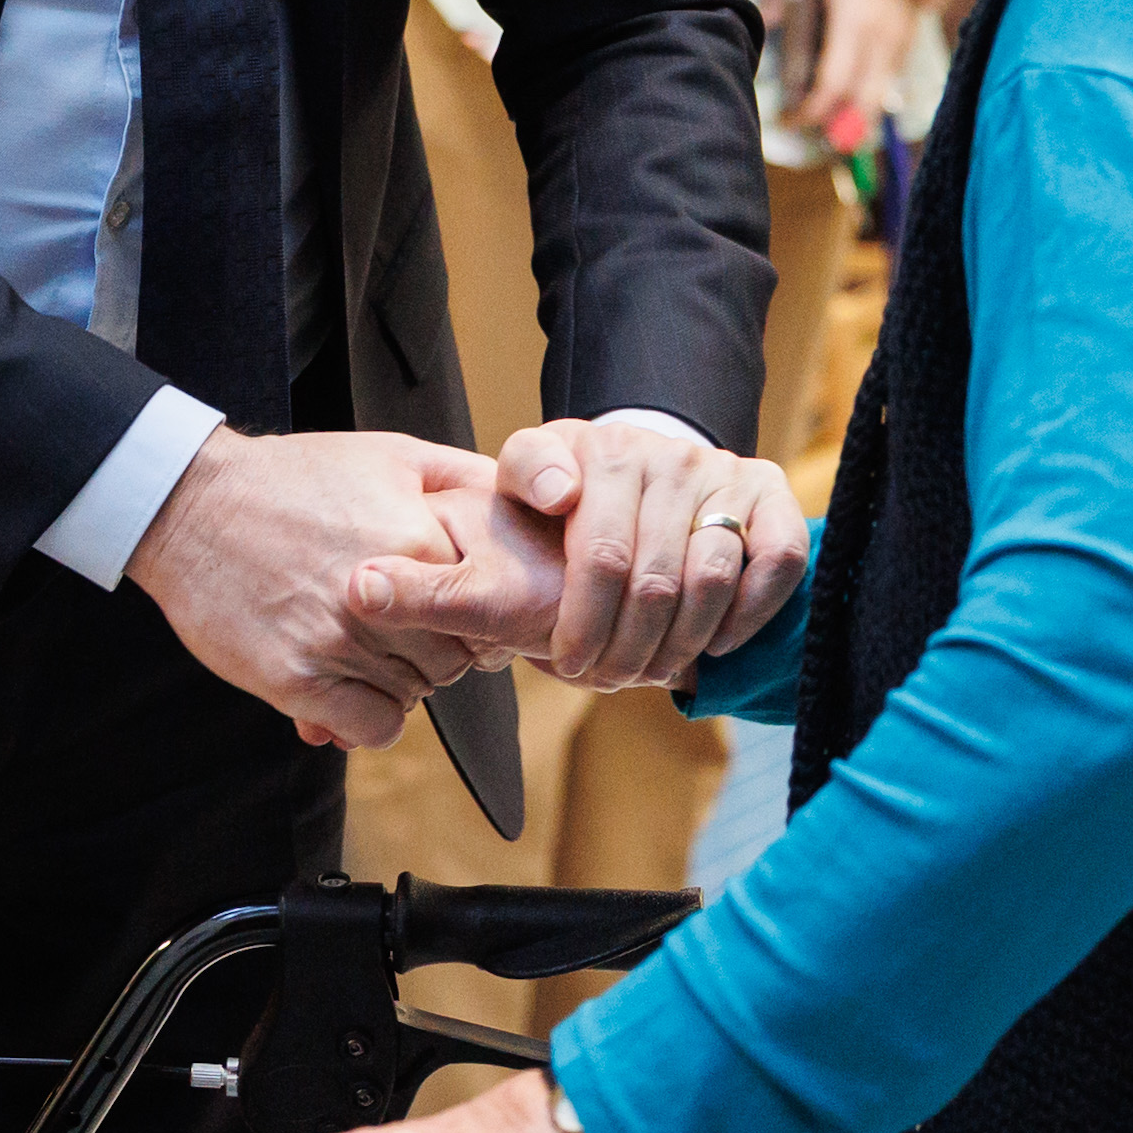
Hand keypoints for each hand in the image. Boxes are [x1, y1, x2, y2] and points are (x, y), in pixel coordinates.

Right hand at [128, 428, 487, 749]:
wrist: (193, 505)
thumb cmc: (292, 478)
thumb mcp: (390, 454)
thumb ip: (463, 477)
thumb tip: (520, 500)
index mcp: (418, 542)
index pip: (486, 612)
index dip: (472, 617)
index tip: (448, 613)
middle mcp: (384, 598)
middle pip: (454, 662)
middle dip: (437, 653)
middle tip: (404, 634)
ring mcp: (337, 642)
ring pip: (414, 697)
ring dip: (399, 683)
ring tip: (368, 650)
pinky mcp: (294, 679)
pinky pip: (372, 727)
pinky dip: (369, 717)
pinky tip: (350, 685)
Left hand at [364, 416, 805, 691]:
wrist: (654, 468)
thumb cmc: (565, 518)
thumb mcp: (495, 527)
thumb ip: (435, 570)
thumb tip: (362, 592)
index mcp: (583, 452)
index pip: (586, 552)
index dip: (572, 621)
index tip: (557, 659)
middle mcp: (653, 451)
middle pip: (640, 578)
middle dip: (618, 648)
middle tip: (598, 680)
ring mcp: (715, 471)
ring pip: (702, 578)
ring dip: (675, 643)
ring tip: (646, 672)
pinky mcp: (770, 494)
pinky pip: (768, 565)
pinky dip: (741, 618)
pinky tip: (711, 644)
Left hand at [781, 0, 920, 144]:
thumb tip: (757, 26)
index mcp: (853, 22)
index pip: (833, 83)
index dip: (811, 110)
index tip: (790, 120)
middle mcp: (881, 38)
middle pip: (863, 101)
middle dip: (838, 127)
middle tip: (812, 134)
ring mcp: (900, 43)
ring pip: (882, 98)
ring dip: (858, 120)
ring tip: (831, 130)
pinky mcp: (910, 43)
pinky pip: (891, 84)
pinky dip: (873, 100)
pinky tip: (853, 104)